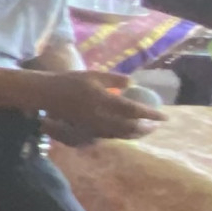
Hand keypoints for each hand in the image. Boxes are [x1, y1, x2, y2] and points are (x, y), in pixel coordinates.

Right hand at [41, 70, 162, 140]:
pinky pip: (110, 136)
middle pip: (130, 127)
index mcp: (104, 100)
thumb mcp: (94, 74)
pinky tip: (127, 132)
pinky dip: (123, 135)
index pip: (133, 110)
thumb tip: (133, 83)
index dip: (151, 115)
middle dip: (146, 128)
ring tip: (146, 131)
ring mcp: (94, 126)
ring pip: (121, 135)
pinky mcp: (88, 131)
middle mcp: (100, 116)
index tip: (164, 116)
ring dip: (136, 134)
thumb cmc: (71, 81)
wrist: (47, 95)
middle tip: (157, 125)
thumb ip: (115, 79)